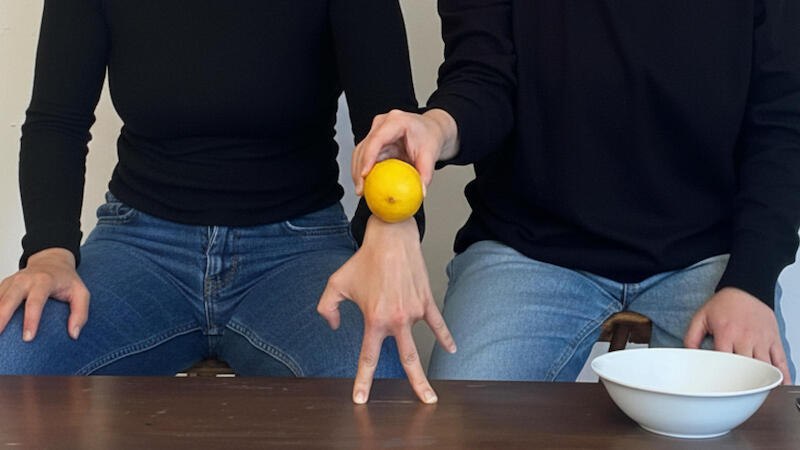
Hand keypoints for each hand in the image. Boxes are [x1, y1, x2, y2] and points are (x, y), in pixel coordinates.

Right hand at [0, 248, 89, 340]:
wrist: (52, 261)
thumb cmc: (67, 280)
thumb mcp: (81, 293)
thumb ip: (81, 313)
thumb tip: (74, 334)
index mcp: (44, 281)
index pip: (36, 301)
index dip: (31, 320)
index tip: (27, 338)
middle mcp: (25, 279)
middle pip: (10, 298)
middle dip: (2, 316)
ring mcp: (12, 281)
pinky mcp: (4, 284)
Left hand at [318, 216, 455, 403]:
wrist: (391, 238)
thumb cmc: (363, 260)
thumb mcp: (335, 284)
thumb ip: (327, 309)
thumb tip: (334, 327)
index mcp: (374, 320)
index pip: (368, 358)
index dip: (364, 381)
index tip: (362, 399)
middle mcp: (397, 320)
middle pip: (408, 361)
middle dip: (417, 385)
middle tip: (426, 403)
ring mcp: (414, 312)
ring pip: (418, 342)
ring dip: (423, 362)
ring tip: (430, 385)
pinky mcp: (426, 301)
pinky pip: (438, 324)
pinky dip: (445, 337)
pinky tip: (452, 349)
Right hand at [353, 108, 457, 195]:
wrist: (430, 129)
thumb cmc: (429, 137)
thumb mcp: (430, 154)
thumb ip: (426, 174)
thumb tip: (421, 192)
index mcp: (396, 121)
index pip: (377, 139)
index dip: (368, 157)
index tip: (365, 175)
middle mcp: (382, 124)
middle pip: (364, 146)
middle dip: (358, 170)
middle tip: (361, 189)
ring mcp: (376, 131)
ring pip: (360, 152)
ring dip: (357, 172)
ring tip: (361, 191)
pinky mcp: (374, 141)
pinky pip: (364, 156)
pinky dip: (362, 170)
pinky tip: (364, 185)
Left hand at [684, 287, 790, 383]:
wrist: (747, 288)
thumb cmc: (724, 303)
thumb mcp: (701, 316)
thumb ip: (692, 337)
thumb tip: (688, 355)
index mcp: (726, 333)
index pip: (723, 361)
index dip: (719, 375)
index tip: (716, 385)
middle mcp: (745, 338)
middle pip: (744, 367)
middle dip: (739, 381)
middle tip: (734, 392)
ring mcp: (762, 339)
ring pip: (763, 366)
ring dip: (760, 380)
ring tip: (754, 392)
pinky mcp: (774, 339)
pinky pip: (780, 360)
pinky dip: (782, 374)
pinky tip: (779, 384)